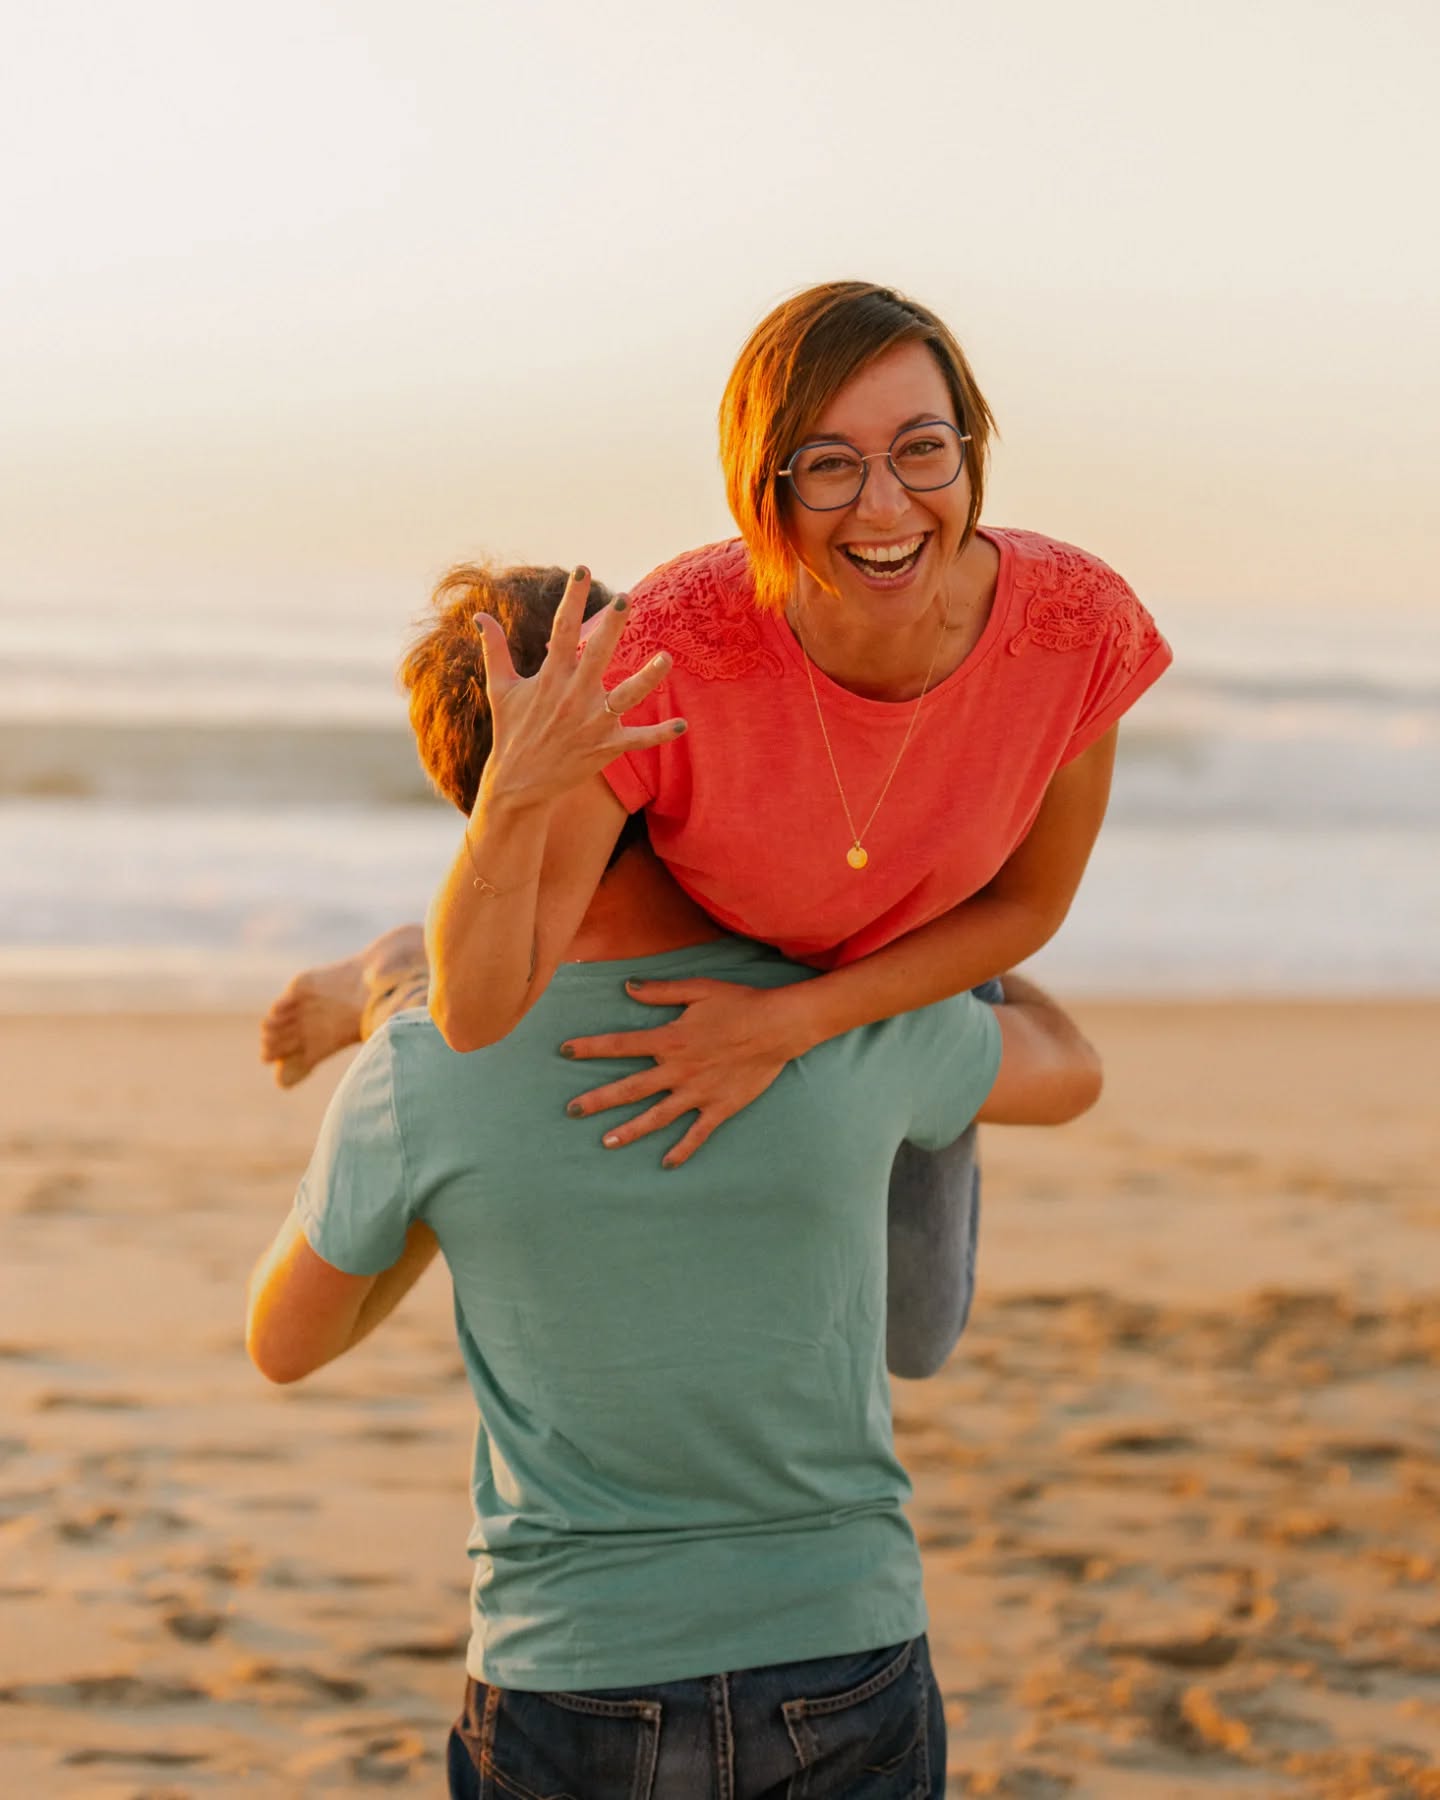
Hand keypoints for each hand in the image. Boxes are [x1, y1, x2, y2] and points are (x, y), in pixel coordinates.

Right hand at [474, 567, 685, 811]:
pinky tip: (682, 726)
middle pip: (597, 655)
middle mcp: (573, 696)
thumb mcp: (501, 688)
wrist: (518, 784)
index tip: (582, 569)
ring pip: (626, 696)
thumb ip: (495, 649)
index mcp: (550, 677)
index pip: (562, 629)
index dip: (572, 598)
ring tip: (666, 659)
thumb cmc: (511, 731)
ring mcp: (591, 722)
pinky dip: (659, 734)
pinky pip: (638, 739)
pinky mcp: (605, 747)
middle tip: (626, 599)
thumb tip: (480, 615)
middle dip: (611, 627)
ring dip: (647, 679)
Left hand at [561, 978, 804, 1167]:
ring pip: (657, 1116)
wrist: (779, 1026)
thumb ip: (660, 991)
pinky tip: (666, 1164)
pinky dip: (681, 1150)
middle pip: (630, 1089)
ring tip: (606, 1143)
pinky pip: (696, 1134)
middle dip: (598, 1100)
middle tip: (572, 1110)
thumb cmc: (739, 1004)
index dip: (591, 1047)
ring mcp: (698, 1093)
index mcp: (670, 1040)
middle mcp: (678, 1070)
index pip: (621, 1045)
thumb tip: (628, 987)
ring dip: (630, 1130)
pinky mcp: (719, 1107)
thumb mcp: (698, 990)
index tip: (565, 1050)